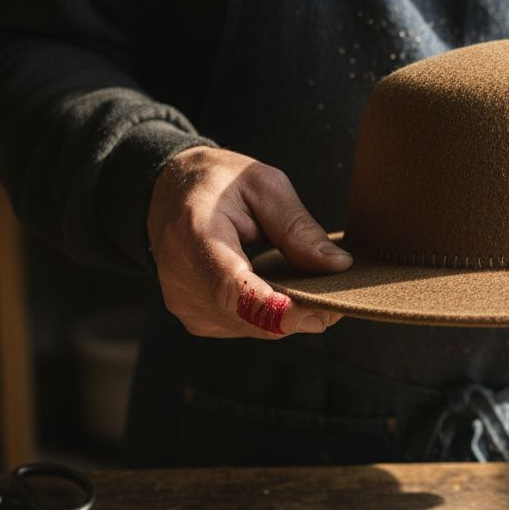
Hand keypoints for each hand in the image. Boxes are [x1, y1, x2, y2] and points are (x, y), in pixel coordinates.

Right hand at [147, 146, 350, 337]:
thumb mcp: (264, 186)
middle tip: (336, 301)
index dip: (278, 311)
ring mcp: (184, 302)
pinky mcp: (193, 316)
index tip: (320, 313)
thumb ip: (298, 227)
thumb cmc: (218, 182)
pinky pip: (242, 326)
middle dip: (300, 315)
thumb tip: (338, 266)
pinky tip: (279, 292)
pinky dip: (268, 315)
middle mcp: (181, 277)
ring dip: (286, 316)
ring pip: (251, 327)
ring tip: (310, 289)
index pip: (234, 289)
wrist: (170, 191)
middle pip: (249, 316)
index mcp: (194, 234)